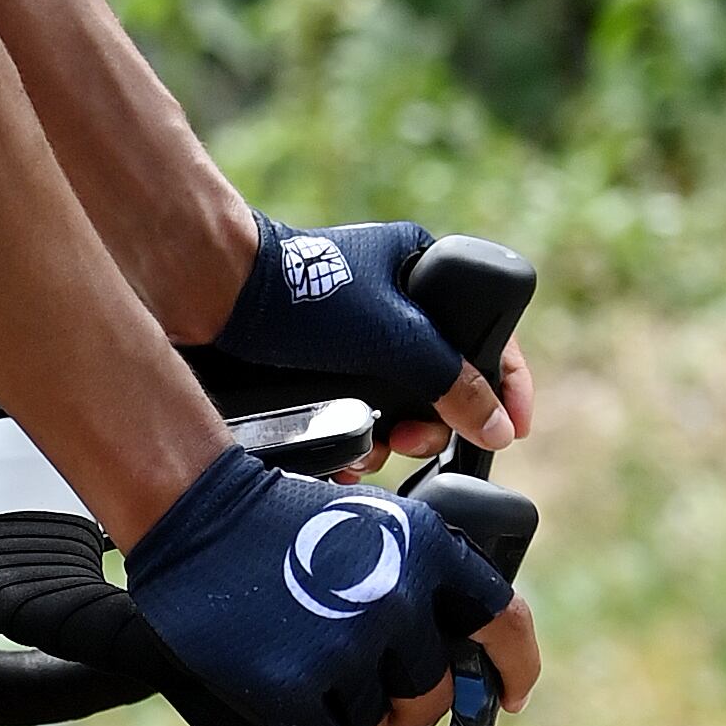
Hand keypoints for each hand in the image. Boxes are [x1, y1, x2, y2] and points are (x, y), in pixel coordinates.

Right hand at [122, 447, 528, 725]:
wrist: (192, 511)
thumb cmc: (277, 521)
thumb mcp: (373, 523)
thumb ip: (421, 580)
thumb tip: (456, 660)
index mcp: (427, 551)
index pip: (504, 622)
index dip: (514, 669)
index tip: (508, 696)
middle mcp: (396, 600)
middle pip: (433, 697)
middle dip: (407, 710)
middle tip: (376, 701)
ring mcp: (343, 646)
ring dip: (351, 724)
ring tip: (314, 688)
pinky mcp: (290, 688)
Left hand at [193, 220, 535, 458]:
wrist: (210, 298)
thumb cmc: (301, 297)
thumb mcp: (394, 338)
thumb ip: (453, 381)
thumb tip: (499, 427)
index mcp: (420, 266)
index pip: (486, 326)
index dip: (508, 381)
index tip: (516, 428)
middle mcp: (392, 300)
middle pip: (440, 378)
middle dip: (431, 423)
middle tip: (413, 443)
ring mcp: (354, 336)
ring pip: (396, 403)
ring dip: (390, 438)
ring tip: (371, 450)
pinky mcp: (318, 366)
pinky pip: (356, 410)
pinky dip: (355, 437)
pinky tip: (344, 460)